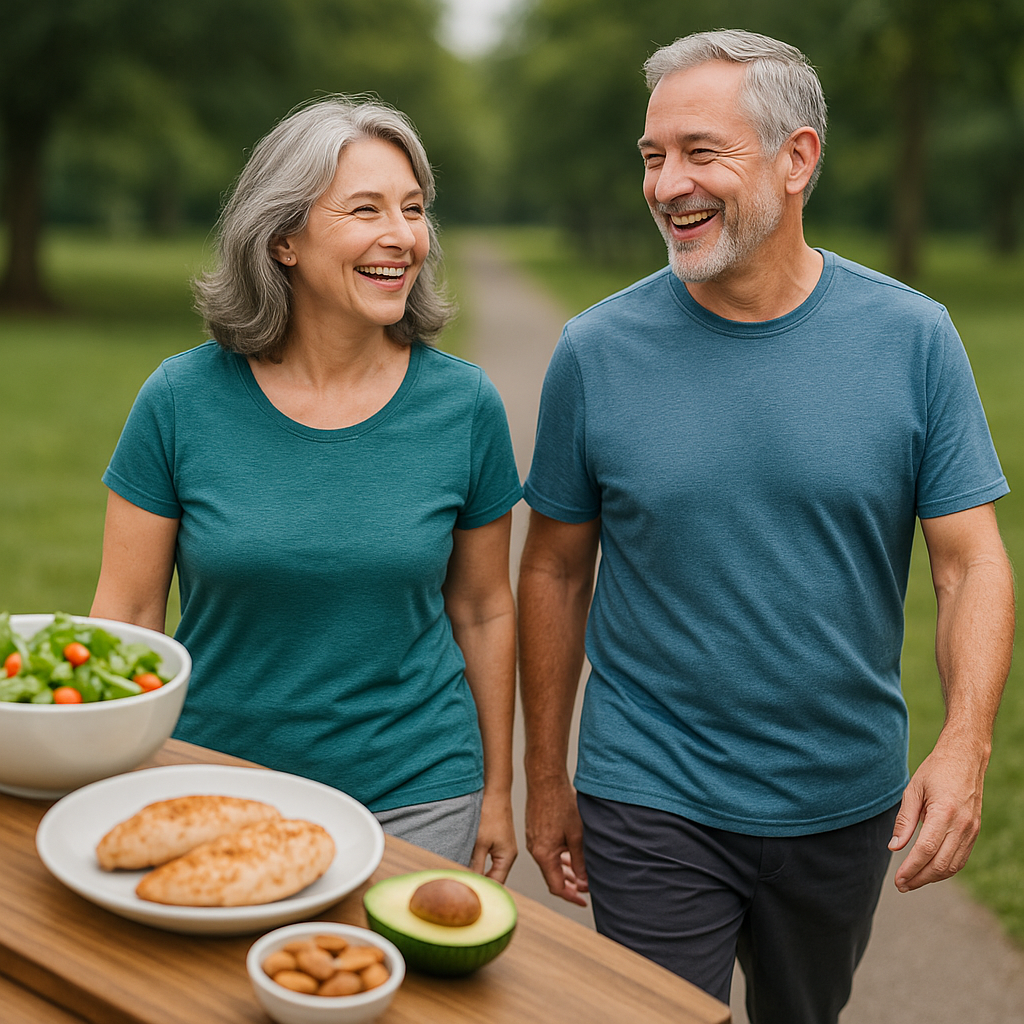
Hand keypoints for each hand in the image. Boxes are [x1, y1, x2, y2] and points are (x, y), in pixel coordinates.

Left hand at [469, 789, 516, 882]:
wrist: (494, 791)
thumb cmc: (490, 813)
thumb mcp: (480, 842)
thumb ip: (476, 864)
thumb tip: (471, 881)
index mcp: (507, 857)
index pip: (497, 884)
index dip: (484, 891)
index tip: (468, 896)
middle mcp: (507, 854)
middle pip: (494, 878)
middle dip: (480, 884)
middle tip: (463, 889)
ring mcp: (503, 847)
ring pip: (490, 868)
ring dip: (478, 872)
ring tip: (463, 877)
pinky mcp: (497, 840)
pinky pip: (488, 858)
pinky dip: (479, 862)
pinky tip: (467, 862)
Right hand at [525, 776, 588, 905]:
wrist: (545, 779)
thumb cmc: (560, 802)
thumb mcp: (577, 835)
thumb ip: (580, 861)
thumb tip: (583, 881)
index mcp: (544, 854)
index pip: (556, 886)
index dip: (571, 896)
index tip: (583, 900)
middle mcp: (535, 850)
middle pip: (552, 877)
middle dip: (569, 885)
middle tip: (585, 889)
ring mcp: (533, 840)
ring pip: (550, 864)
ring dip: (564, 870)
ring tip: (580, 873)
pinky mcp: (535, 831)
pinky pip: (546, 852)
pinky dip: (558, 858)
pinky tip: (569, 854)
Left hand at [889, 734, 987, 891]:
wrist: (965, 758)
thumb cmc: (935, 770)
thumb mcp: (913, 789)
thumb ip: (904, 820)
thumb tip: (894, 847)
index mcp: (945, 812)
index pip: (926, 850)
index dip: (911, 868)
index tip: (898, 879)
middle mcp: (962, 825)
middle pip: (940, 864)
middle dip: (919, 878)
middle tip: (901, 885)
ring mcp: (972, 830)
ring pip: (953, 866)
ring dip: (932, 878)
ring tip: (912, 881)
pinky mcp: (975, 832)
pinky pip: (961, 858)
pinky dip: (945, 869)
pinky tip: (929, 871)